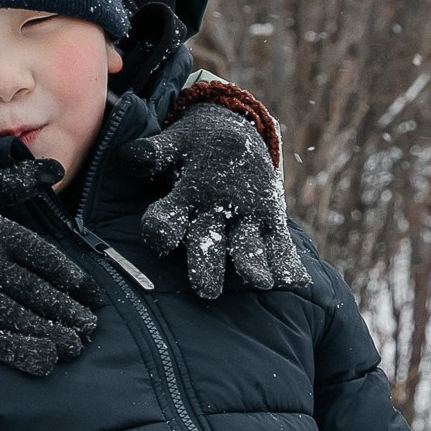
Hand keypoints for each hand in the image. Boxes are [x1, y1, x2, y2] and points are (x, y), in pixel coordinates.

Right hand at [0, 157, 96, 376]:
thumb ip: (16, 181)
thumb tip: (55, 167)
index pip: (46, 260)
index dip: (74, 282)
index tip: (94, 298)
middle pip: (37, 292)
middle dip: (68, 313)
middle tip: (91, 329)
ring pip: (18, 318)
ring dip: (51, 334)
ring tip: (75, 345)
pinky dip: (19, 350)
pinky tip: (44, 360)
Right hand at [134, 101, 308, 301]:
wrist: (231, 140)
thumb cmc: (198, 142)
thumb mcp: (178, 140)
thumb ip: (156, 151)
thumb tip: (134, 156)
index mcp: (181, 203)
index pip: (164, 222)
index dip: (161, 230)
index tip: (161, 239)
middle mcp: (209, 221)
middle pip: (205, 247)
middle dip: (206, 267)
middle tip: (207, 290)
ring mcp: (241, 224)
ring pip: (243, 249)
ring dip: (250, 265)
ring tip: (260, 281)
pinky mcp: (269, 223)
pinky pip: (277, 247)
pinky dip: (286, 264)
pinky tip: (296, 279)